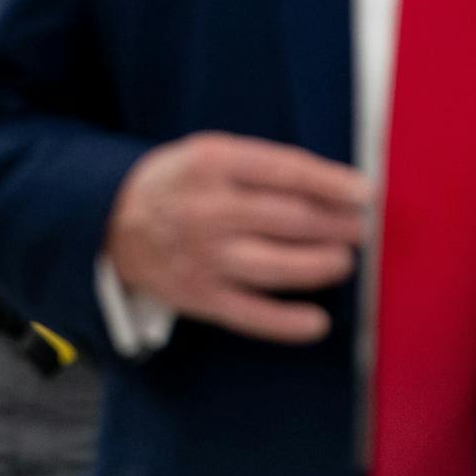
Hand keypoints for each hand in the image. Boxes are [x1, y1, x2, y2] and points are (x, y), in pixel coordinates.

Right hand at [105, 132, 368, 344]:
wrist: (111, 222)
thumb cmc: (177, 183)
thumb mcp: (208, 153)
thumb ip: (261, 166)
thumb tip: (330, 188)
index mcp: (212, 163)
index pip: (285, 171)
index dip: (330, 183)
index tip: (364, 193)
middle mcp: (208, 209)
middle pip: (288, 219)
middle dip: (335, 225)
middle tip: (358, 230)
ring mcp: (204, 256)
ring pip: (276, 267)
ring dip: (320, 266)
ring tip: (342, 262)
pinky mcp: (199, 296)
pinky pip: (251, 314)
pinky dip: (287, 322)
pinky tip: (317, 321)